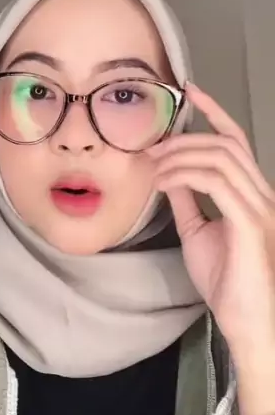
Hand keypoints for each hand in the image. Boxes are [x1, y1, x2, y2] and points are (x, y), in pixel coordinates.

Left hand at [149, 82, 274, 361]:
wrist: (246, 323)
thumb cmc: (227, 282)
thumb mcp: (198, 231)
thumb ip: (187, 199)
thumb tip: (169, 172)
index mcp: (252, 194)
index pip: (236, 142)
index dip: (215, 112)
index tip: (189, 92)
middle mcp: (262, 194)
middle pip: (225, 144)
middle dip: (185, 138)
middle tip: (151, 147)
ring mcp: (259, 206)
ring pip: (220, 157)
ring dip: (180, 155)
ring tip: (154, 167)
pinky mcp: (249, 221)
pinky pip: (215, 181)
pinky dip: (185, 174)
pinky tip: (165, 181)